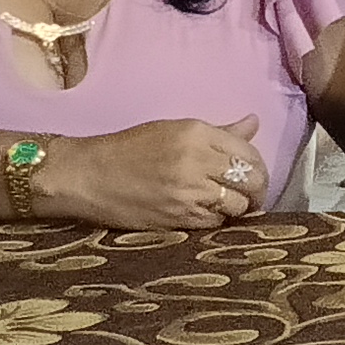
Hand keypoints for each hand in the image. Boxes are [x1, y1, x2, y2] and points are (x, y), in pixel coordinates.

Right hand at [41, 116, 264, 229]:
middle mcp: (197, 162)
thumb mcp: (174, 130)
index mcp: (197, 134)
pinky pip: (216, 223)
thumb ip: (219, 132)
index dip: (257, 167)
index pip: (250, 154)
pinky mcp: (178, 218)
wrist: (87, 176)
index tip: (252, 174)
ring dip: (238, 207)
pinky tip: (205, 213)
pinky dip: (217, 220)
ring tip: (226, 204)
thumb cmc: (129, 149)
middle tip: (250, 194)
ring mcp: (188, 193)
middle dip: (257, 190)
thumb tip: (254, 122)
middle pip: (252, 181)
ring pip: (238, 206)